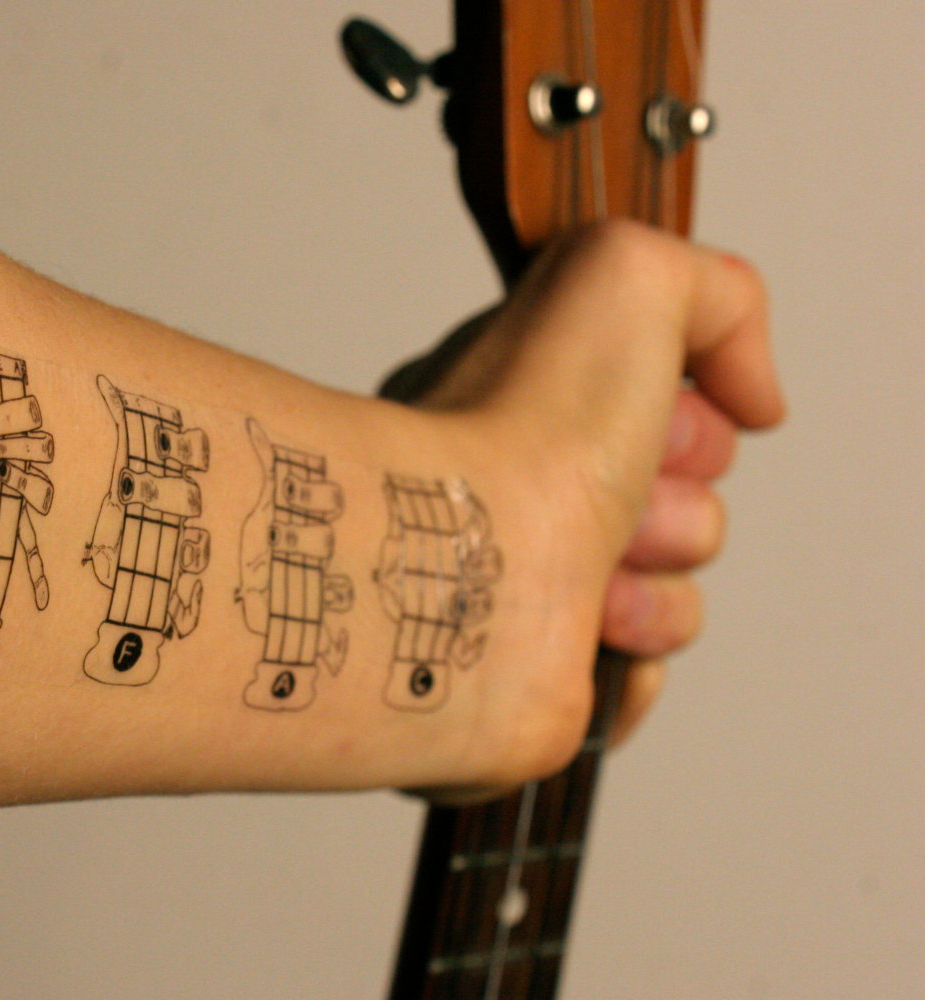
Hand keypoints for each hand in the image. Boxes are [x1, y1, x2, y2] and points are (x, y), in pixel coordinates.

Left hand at [388, 220, 782, 767]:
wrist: (464, 562)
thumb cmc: (523, 424)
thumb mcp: (628, 273)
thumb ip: (714, 292)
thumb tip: (752, 396)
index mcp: (529, 394)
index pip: (662, 402)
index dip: (687, 409)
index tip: (652, 408)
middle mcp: (526, 482)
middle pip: (683, 493)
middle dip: (679, 493)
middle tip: (621, 487)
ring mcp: (533, 576)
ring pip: (674, 583)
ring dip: (662, 573)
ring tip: (598, 566)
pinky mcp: (541, 665)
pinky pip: (641, 668)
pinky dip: (638, 652)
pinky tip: (597, 626)